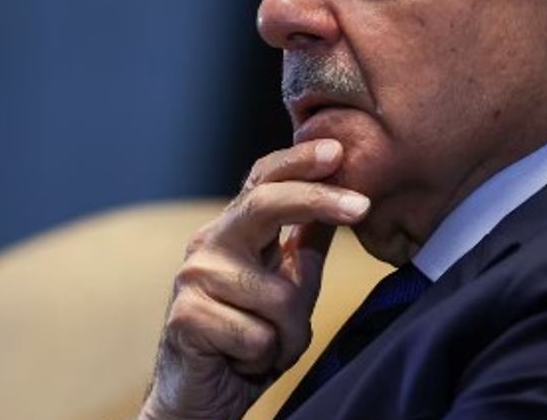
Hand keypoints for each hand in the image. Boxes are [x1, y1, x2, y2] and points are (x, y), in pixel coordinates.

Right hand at [139, 139, 369, 419]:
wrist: (202, 397)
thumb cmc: (249, 341)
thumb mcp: (289, 288)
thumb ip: (307, 245)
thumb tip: (344, 197)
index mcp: (234, 231)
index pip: (263, 181)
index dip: (299, 161)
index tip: (338, 151)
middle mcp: (209, 244)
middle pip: (264, 204)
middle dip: (316, 200)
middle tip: (360, 205)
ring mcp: (193, 278)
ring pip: (278, 296)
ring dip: (289, 334)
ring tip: (267, 347)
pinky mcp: (186, 317)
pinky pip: (259, 335)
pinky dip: (265, 357)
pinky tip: (241, 361)